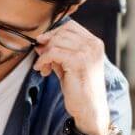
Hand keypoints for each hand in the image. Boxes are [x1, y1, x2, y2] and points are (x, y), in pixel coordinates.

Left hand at [33, 20, 109, 134]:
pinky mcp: (78, 61)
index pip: (70, 26)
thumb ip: (58, 53)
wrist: (90, 108)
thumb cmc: (79, 89)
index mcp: (94, 43)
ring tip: (43, 68)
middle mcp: (93, 45)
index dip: (53, 33)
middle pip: (62, 32)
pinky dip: (43, 60)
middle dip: (47, 44)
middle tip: (42, 59)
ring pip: (56, 41)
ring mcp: (87, 52)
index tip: (43, 44)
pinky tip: (42, 70)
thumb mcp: (69, 66)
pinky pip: (53, 53)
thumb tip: (40, 42)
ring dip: (44, 54)